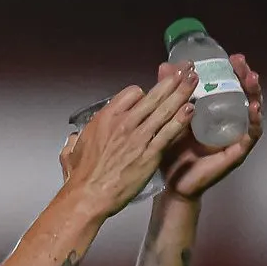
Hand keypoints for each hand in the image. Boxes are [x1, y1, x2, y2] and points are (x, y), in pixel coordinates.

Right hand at [60, 64, 197, 217]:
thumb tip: (73, 140)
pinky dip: (181, 119)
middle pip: (153, 95)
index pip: (131, 93)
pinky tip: (191, 110)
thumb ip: (75, 142)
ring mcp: (138, 136)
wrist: (89, 195)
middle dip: (171, 81)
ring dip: (182, 93)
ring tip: (195, 79)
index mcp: (104, 118)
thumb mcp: (71, 152)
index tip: (148, 98)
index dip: (143, 94)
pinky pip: (169, 131)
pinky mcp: (150, 152)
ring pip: (165, 109)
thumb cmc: (80, 177)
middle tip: (185, 69)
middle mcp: (123, 122)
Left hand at [153, 54, 263, 199]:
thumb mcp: (169, 118)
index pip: (230, 87)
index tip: (231, 57)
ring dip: (254, 94)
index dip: (232, 72)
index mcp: (216, 112)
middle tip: (240, 61)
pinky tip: (254, 109)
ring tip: (252, 79)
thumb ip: (169, 94)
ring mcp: (236, 136)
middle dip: (244, 76)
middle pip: (244, 95)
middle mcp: (230, 122)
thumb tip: (165, 65)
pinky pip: (250, 135)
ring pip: (252, 111)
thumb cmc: (173, 151)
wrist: (173, 183)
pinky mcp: (237, 152)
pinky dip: (254, 122)